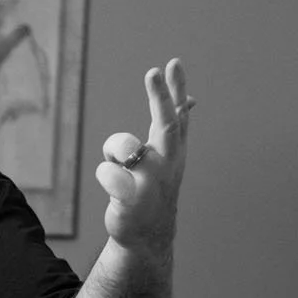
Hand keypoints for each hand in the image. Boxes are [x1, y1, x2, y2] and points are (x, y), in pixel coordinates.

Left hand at [95, 59, 193, 251]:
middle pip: (167, 125)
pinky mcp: (132, 199)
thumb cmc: (151, 188)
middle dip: (160, 98)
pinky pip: (109, 174)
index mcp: (172, 150)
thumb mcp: (165, 156)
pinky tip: (115, 187)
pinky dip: (107, 174)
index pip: (177, 114)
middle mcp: (167, 163)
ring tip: (121, 168)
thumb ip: (172, 127)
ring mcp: (151, 182)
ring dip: (116, 150)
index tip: (173, 63)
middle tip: (153, 71)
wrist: (147, 235)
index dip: (176, 88)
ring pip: (126, 147)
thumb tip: (191, 100)